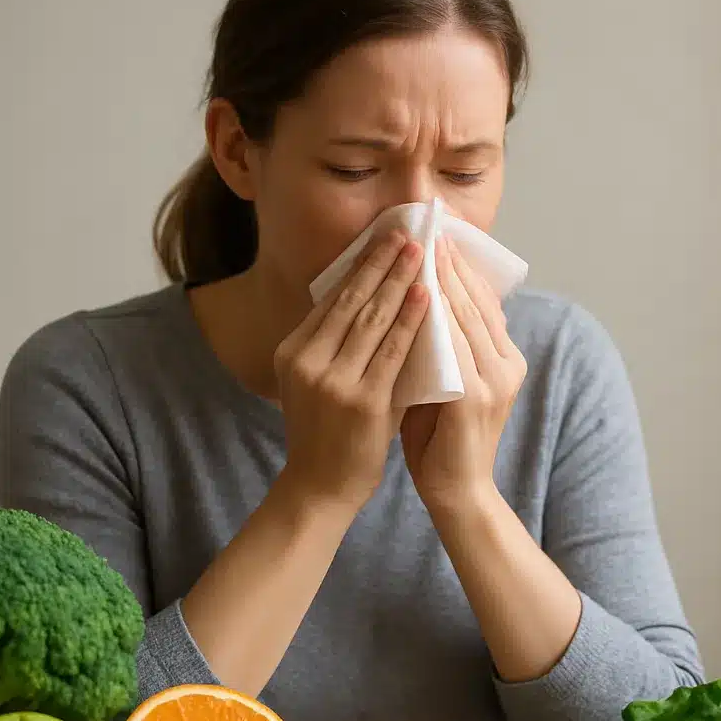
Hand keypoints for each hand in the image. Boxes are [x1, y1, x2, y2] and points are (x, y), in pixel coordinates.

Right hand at [274, 229, 429, 513]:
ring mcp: (333, 381)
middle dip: (381, 262)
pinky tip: (427, 295)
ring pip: (372, 320)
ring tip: (421, 251)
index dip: (360, 266)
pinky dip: (411, 320)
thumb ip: (334, 345)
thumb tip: (366, 298)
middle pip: (351, 301)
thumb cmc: (327, 433)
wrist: (321, 488)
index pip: (331, 299)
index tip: (383, 238)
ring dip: (399, 280)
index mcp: (292, 352)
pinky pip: (393, 351)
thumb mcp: (315, 382)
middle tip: (407, 231)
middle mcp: (307, 361)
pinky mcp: (362, 401)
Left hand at [401, 237, 526, 511]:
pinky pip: (455, 345)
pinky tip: (417, 294)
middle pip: (477, 300)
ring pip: (467, 316)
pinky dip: (436, 316)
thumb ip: (438, 348)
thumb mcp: (442, 384)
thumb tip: (410, 304)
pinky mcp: (478, 397)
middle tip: (428, 226)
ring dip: (443, 279)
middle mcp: (506, 363)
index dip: (459, 266)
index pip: (481, 301)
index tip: (436, 234)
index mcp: (502, 359)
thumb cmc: (440, 439)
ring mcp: (496, 379)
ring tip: (421, 247)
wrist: (457, 492)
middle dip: (450, 261)